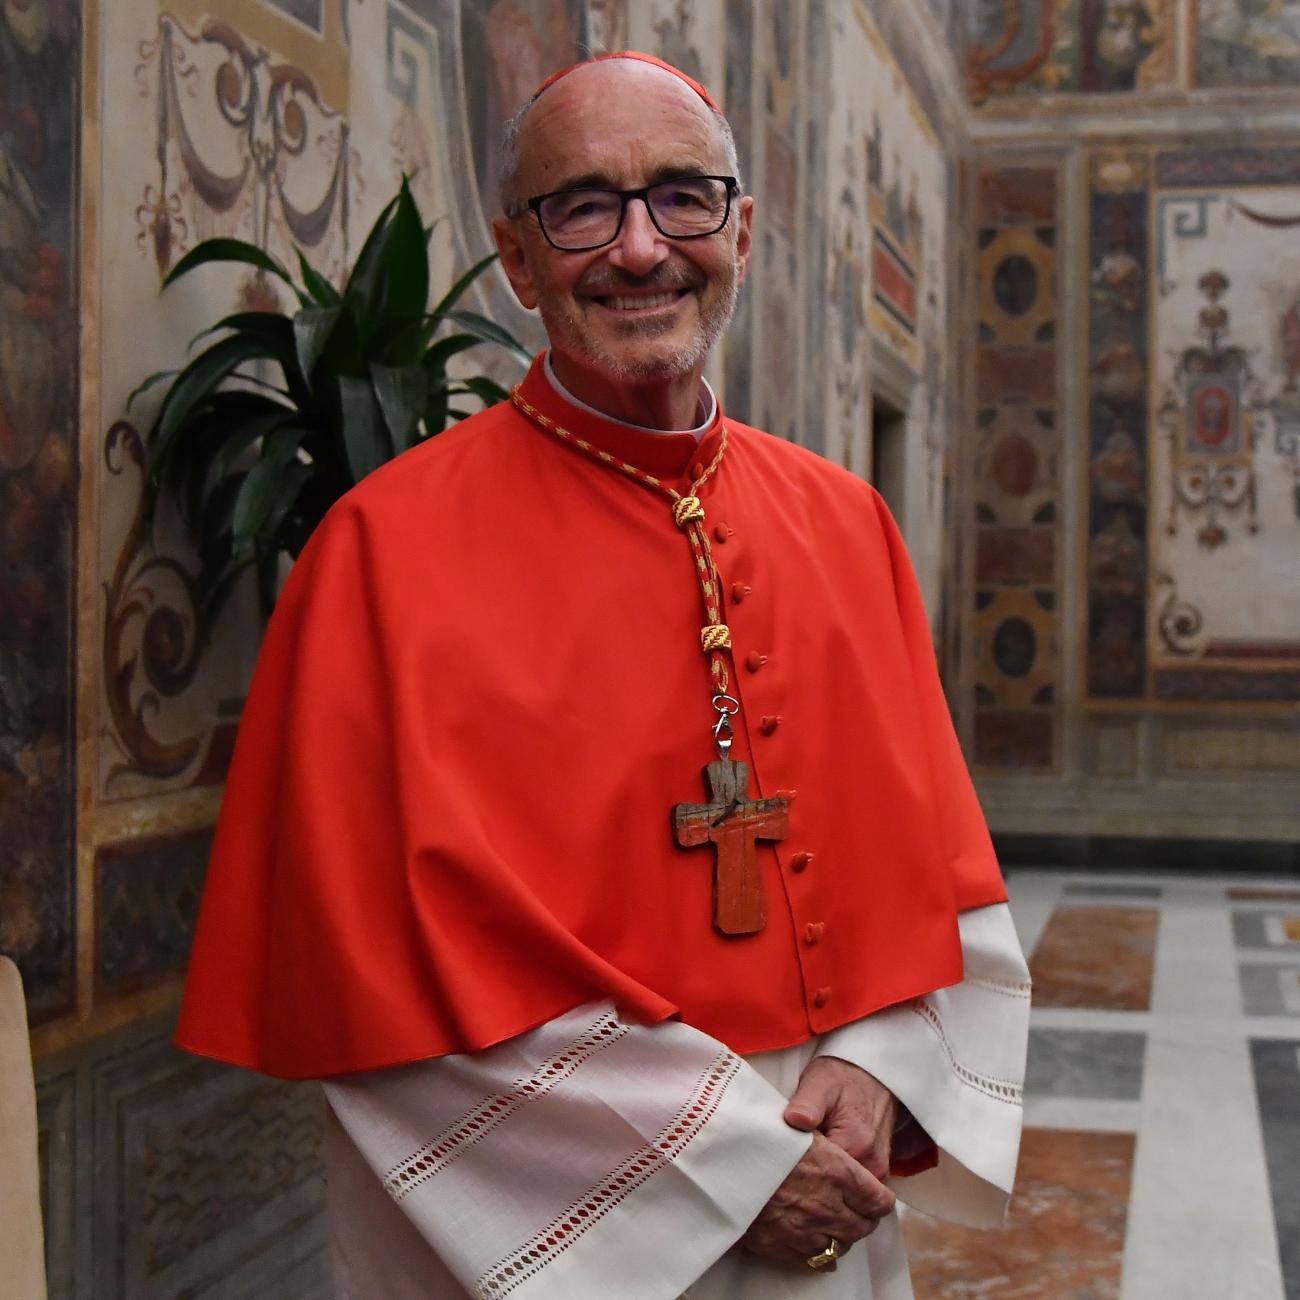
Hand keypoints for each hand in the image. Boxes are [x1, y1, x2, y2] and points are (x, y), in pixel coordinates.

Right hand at [739, 1131, 894, 1267]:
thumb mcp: (800, 1126)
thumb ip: (826, 1144)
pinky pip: (812, 1260)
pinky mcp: (779, 1245)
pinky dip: (820, 1255)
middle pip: (862, 1227)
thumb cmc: (760, 1132)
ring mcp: (803, 1230)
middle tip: (858, 1210)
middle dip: (864, 1219)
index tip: (875, 1194)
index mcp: (837, 1172)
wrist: (720, 1155)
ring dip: (842, 1236)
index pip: (878, 1199)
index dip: (879, 1197)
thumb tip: (844, 1153)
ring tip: (837, 1225)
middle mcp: (826, 1206)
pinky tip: (819, 1247)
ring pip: (839, 1246)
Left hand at [784, 1055, 897, 1181]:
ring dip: (822, 1187)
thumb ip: (807, 1104)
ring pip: (844, 1195)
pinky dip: (834, 1185)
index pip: (822, 1178)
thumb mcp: (820, 1083)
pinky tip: (816, 1171)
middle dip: (808, 1188)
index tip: (778, 1168)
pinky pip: (854, 1190)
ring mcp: (878, 1172)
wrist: (872, 1076)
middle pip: (834, 1192)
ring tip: (799, 1172)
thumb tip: (794, 1119)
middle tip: (783, 1174)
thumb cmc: (842, 1078)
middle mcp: (873, 1165)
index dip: (797, 1176)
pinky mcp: (878, 1172)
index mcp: (856, 1145)